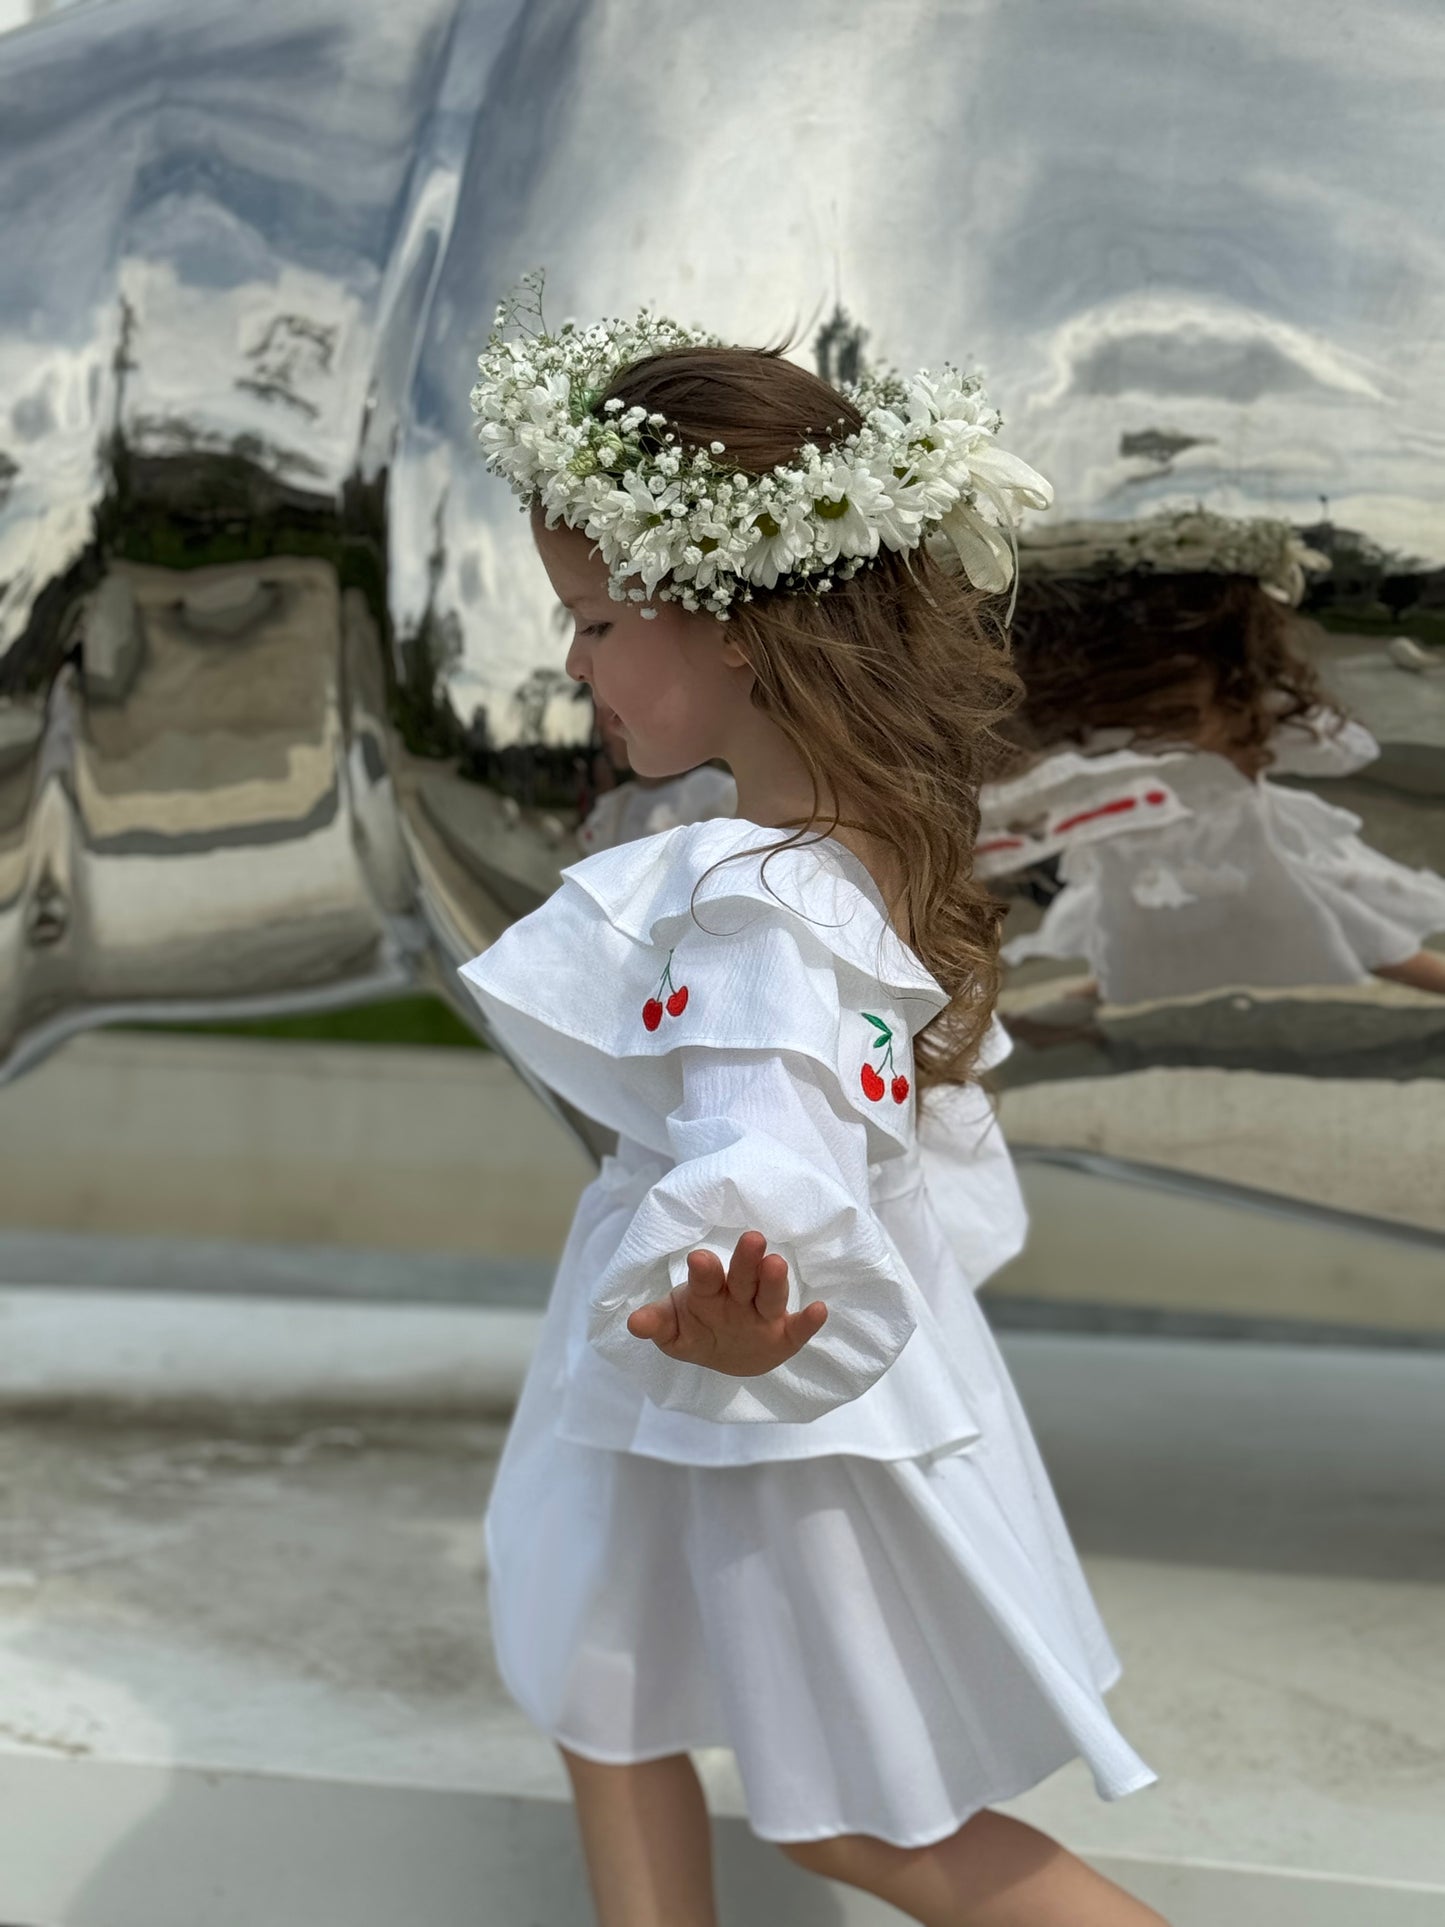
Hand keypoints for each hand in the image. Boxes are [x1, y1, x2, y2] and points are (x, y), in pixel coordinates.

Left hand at [626, 1230, 827, 1377]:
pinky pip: (798, 1329)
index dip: (703, 1271)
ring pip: (769, 1296)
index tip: (699, 1258)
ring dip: (773, 1281)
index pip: (706, 1279)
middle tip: (752, 1239)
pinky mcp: (784, 1336)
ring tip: (776, 1264)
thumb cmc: (699, 1329)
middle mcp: (738, 1298)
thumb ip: (657, 1324)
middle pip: (742, 1278)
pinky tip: (820, 1310)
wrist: (729, 1357)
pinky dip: (808, 1322)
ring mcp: (762, 1315)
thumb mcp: (675, 1332)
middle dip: (745, 1261)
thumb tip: (633, 1323)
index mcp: (709, 1293)